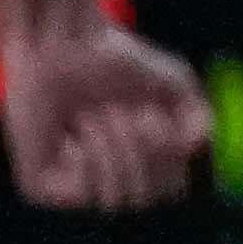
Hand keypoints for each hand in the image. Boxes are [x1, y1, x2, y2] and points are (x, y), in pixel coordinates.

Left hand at [1, 11, 204, 218]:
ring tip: (92, 117)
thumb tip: (194, 151)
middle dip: (142, 151)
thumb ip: (199, 119)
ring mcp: (75, 184)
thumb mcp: (176, 82)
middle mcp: (112, 176)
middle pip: (150, 198)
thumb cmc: (115, 60)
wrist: (61, 44)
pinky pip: (82, 193)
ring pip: (118, 199)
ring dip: (114, 151)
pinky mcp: (43, 186)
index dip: (171, 157)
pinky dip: (87, 157)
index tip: (155, 117)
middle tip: (123, 113)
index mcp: (144, 162)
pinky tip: (71, 134)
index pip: (173, 189)